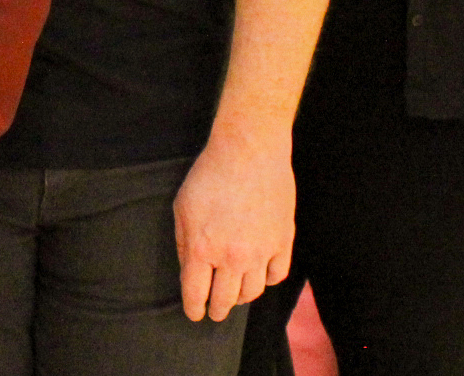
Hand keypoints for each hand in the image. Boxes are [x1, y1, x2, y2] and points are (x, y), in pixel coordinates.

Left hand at [172, 131, 294, 322]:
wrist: (248, 150)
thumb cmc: (209, 174)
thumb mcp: (182, 207)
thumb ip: (183, 243)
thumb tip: (189, 269)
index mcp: (201, 249)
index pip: (195, 295)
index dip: (194, 309)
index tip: (196, 312)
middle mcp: (231, 256)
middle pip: (225, 300)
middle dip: (217, 309)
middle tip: (215, 310)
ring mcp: (260, 250)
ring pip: (252, 292)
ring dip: (241, 297)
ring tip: (236, 292)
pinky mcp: (282, 240)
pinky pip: (276, 274)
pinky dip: (267, 279)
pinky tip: (260, 273)